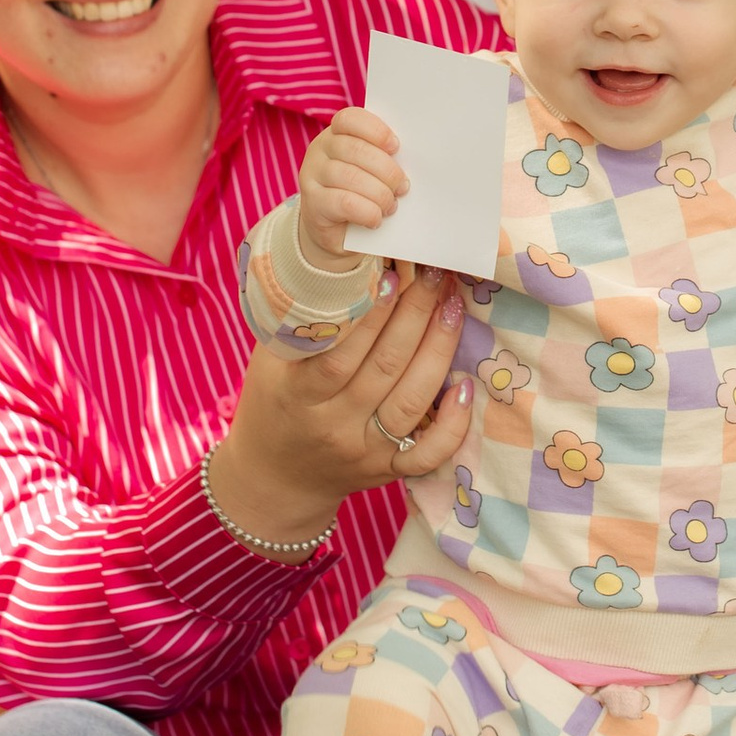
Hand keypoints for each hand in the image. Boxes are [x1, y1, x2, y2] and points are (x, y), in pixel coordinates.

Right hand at [206, 265, 472, 546]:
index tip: (394, 273)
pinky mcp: (388, 470)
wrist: (272, 476)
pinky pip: (427, 454)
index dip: (372, 314)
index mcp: (298, 395)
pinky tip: (465, 386)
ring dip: (438, 350)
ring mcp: (364, 451)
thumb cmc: (273, 402)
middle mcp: (333, 426)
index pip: (341, 354)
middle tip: (435, 275)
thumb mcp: (271, 361)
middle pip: (385, 369)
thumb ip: (301, 321)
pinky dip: (452, 425)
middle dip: (416, 315)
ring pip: (411, 401)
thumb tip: (344, 260)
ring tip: (453, 306)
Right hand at [296, 106, 405, 268]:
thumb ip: (383, 158)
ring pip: (351, 177)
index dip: (376, 131)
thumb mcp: (371, 170)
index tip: (396, 146)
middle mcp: (320, 149)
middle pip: (355, 149)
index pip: (350, 119)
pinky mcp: (313, 204)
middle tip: (402, 187)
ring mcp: (312, 175)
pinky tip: (375, 219)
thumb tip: (409, 160)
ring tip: (391, 205)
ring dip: (380, 193)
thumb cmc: (362, 193)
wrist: (337, 231)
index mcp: (336, 133)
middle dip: (386, 170)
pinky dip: (368, 212)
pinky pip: (345, 203)